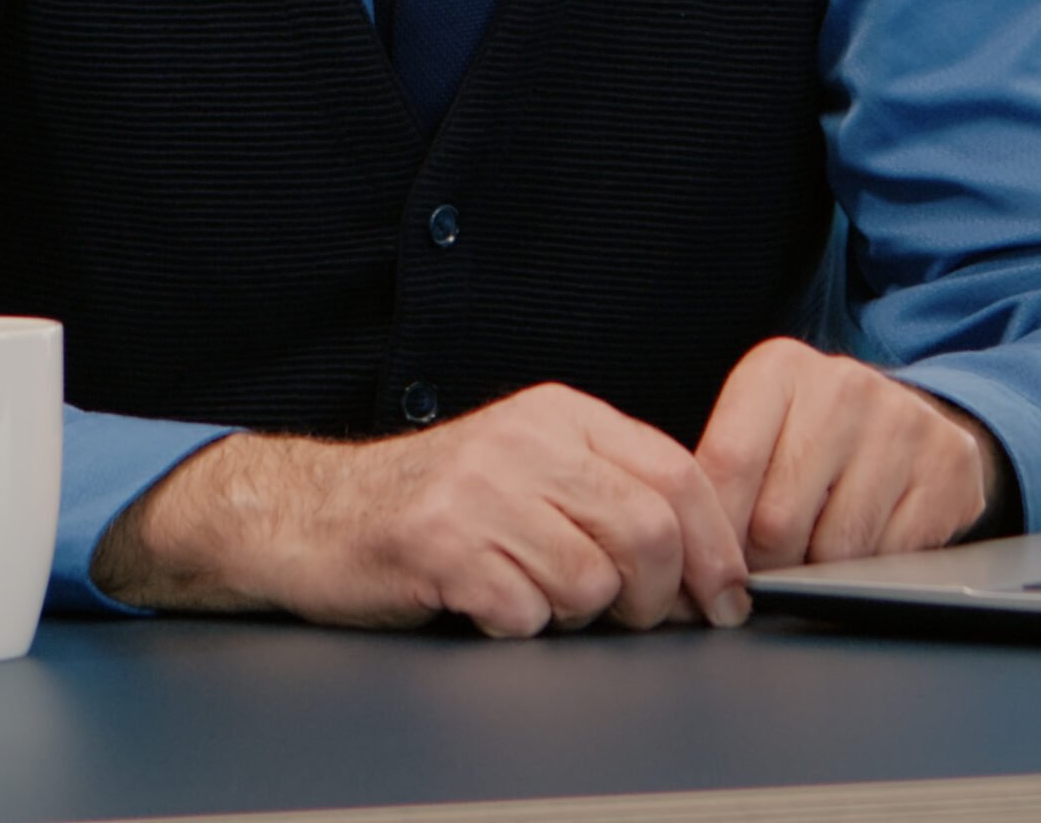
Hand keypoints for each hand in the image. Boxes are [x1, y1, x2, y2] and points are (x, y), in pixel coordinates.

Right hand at [92, 382, 751, 637]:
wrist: (315, 513)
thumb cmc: (437, 503)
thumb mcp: (531, 467)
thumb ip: (610, 490)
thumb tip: (707, 558)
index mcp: (559, 413)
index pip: (678, 472)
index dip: (716, 547)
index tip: (724, 599)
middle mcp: (525, 439)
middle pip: (648, 531)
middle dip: (656, 598)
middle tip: (632, 619)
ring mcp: (479, 488)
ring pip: (592, 582)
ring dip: (576, 616)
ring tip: (534, 598)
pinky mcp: (439, 543)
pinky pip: (524, 614)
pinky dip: (517, 627)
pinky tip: (486, 604)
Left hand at [695, 337, 1013, 569]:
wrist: (909, 417)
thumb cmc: (811, 436)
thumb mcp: (759, 430)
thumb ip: (719, 478)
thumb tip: (684, 557)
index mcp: (779, 368)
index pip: (728, 465)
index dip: (712, 537)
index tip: (705, 576)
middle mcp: (842, 385)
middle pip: (778, 519)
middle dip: (763, 567)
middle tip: (764, 575)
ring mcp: (902, 423)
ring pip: (836, 550)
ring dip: (818, 576)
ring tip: (813, 557)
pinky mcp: (949, 466)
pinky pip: (893, 559)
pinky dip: (871, 576)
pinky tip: (865, 552)